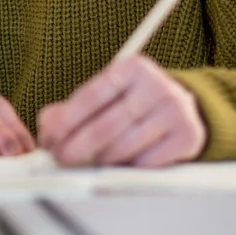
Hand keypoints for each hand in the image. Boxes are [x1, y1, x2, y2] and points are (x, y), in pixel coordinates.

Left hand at [36, 55, 207, 166]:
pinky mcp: (187, 135)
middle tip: (63, 158)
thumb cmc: (132, 102)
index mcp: (132, 67)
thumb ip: (70, 109)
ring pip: (124, 147)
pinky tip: (122, 162)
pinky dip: (128, 167)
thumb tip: (47, 129)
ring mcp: (175, 110)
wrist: (179, 107)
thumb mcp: (105, 95)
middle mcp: (156, 85)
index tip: (50, 139)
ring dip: (101, 159)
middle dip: (77, 147)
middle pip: (105, 125)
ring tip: (93, 159)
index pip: (91, 96)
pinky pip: (146, 162)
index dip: (66, 122)